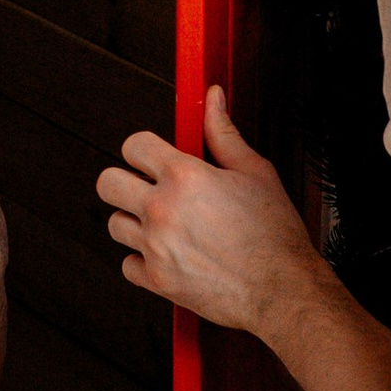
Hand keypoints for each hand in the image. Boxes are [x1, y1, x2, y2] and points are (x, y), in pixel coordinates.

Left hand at [96, 88, 317, 334]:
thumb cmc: (274, 234)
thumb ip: (224, 133)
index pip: (133, 145)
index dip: (144, 149)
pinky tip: (168, 254)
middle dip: (126, 181)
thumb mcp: (255, 172)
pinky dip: (143, 261)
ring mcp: (155, 246)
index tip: (153, 158)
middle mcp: (162, 209)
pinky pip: (127, 265)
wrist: (282, 290)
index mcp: (184, 176)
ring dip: (134, 222)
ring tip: (164, 224)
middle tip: (147, 188)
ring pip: (114, 224)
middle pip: (108, 183)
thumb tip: (212, 99)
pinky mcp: (156, 280)